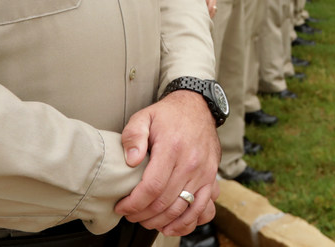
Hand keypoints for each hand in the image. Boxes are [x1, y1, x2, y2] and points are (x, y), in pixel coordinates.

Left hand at [116, 91, 220, 235]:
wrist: (199, 107)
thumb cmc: (169, 115)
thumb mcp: (144, 116)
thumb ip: (133, 136)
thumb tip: (131, 160)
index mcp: (172, 148)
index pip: (151, 187)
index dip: (133, 203)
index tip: (122, 207)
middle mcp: (191, 162)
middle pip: (164, 202)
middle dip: (142, 215)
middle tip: (130, 215)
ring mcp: (204, 172)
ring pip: (182, 209)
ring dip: (161, 222)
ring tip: (146, 220)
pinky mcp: (212, 177)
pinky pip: (203, 208)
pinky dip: (187, 222)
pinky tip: (171, 226)